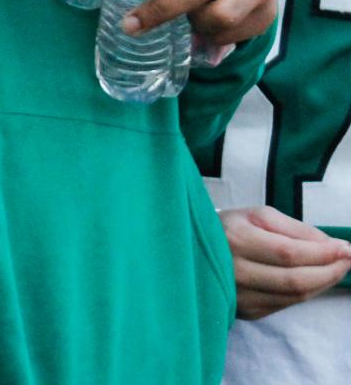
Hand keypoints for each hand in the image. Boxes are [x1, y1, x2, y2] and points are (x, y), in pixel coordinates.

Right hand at [223, 206, 350, 319]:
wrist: (190, 251)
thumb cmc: (228, 227)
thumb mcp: (257, 215)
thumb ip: (296, 229)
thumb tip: (333, 246)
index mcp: (236, 240)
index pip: (289, 254)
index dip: (323, 254)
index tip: (346, 248)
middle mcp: (236, 272)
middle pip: (295, 280)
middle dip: (330, 271)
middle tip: (347, 260)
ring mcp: (240, 296)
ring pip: (294, 296)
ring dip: (323, 283)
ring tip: (336, 268)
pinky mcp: (246, 311)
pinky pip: (286, 304)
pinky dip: (307, 293)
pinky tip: (313, 279)